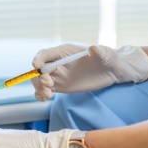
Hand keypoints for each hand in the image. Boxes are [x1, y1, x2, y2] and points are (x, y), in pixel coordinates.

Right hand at [31, 44, 147, 101]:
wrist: (111, 71)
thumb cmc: (107, 59)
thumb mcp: (105, 55)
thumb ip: (99, 52)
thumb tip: (93, 48)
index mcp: (64, 52)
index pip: (46, 54)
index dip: (39, 59)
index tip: (36, 67)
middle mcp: (57, 63)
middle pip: (39, 69)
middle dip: (39, 77)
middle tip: (49, 86)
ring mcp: (57, 75)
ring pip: (39, 80)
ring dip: (38, 88)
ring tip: (48, 95)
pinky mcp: (59, 85)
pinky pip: (44, 89)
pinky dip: (40, 94)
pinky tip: (44, 99)